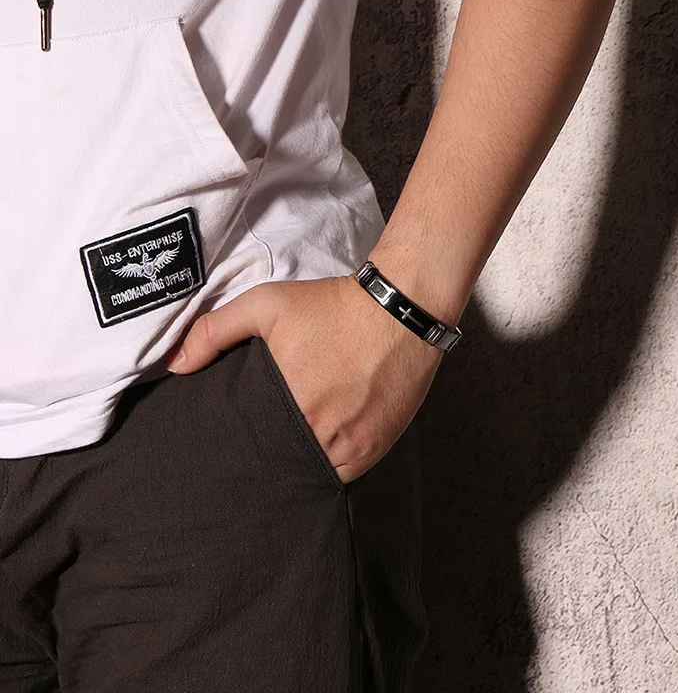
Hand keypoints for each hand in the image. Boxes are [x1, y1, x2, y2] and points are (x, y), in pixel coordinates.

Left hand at [164, 273, 443, 484]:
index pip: (251, 450)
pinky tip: (324, 444)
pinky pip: (346, 473)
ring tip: (291, 447)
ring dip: (302, 465)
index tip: (237, 445)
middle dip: (270, 460)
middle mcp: (321, 435)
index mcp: (288, 406)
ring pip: (314, 474)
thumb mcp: (267, 304)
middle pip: (282, 466)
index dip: (243, 450)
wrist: (400, 310)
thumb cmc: (332, 307)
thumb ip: (215, 331)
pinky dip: (332, 463)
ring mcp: (354, 447)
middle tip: (261, 449)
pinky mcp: (378, 448)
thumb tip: (176, 366)